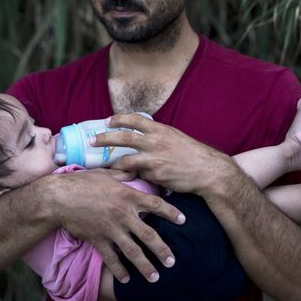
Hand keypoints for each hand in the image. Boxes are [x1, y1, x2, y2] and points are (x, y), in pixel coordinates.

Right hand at [45, 168, 183, 283]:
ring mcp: (111, 229)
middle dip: (162, 250)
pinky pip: (111, 259)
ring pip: (132, 252)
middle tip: (172, 261)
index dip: (171, 213)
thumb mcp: (106, 174)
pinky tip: (126, 279)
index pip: (155, 205)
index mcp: (127, 195)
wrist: (59, 197)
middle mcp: (123, 214)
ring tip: (155, 277)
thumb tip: (136, 168)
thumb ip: (124, 174)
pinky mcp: (98, 240)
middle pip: (148, 235)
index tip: (184, 221)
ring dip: (145, 266)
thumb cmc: (83, 182)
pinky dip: (119, 270)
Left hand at [92, 113, 242, 198]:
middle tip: (92, 140)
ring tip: (105, 168)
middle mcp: (155, 142)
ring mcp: (154, 160)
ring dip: (113, 165)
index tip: (106, 121)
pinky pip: (139, 176)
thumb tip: (142, 136)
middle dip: (104, 138)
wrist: (208, 171)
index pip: (134, 119)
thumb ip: (158, 136)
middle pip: (122, 137)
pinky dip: (134, 178)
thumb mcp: (175, 137)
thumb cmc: (192, 155)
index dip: (118, 119)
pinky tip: (129, 181)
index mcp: (160, 130)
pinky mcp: (155, 176)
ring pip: (125, 161)